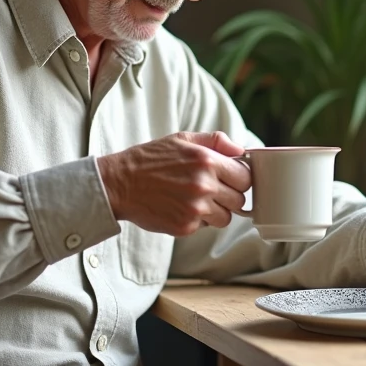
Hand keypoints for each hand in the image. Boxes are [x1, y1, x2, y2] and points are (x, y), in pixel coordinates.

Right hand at [96, 132, 251, 236]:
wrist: (120, 183)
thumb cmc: (151, 159)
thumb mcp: (182, 139)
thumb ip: (216, 141)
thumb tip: (240, 149)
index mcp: (207, 161)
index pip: (245, 177)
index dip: (239, 178)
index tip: (230, 178)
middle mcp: (204, 186)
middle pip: (239, 200)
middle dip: (229, 195)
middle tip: (211, 189)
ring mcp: (195, 209)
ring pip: (226, 218)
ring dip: (216, 211)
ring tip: (196, 200)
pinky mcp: (185, 227)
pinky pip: (206, 227)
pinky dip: (198, 220)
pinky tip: (182, 207)